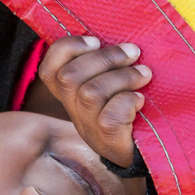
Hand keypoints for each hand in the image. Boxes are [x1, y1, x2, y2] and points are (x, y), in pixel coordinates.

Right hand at [38, 36, 152, 167]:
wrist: (145, 156)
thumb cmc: (131, 112)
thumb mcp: (111, 87)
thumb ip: (103, 67)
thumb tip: (117, 38)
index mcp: (71, 96)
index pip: (49, 70)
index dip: (67, 49)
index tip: (96, 40)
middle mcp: (75, 112)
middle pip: (70, 77)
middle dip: (105, 58)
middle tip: (133, 52)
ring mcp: (90, 128)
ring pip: (91, 93)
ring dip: (122, 77)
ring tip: (144, 73)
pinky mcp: (110, 141)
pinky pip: (111, 116)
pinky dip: (128, 101)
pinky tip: (141, 100)